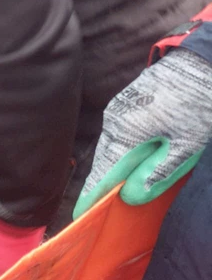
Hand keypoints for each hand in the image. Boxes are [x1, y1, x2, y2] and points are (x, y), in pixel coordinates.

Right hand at [74, 48, 211, 218]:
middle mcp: (114, 120)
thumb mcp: (185, 145)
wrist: (202, 63)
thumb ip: (157, 173)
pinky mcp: (127, 101)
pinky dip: (121, 150)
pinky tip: (131, 159)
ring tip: (115, 187)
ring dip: (114, 166)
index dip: (92, 196)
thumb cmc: (197, 105)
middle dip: (102, 184)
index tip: (79, 216)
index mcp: (125, 133)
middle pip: (104, 160)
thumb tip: (129, 196)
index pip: (103, 173)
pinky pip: (118, 133)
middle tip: (99, 207)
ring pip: (112, 145)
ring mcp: (118, 108)